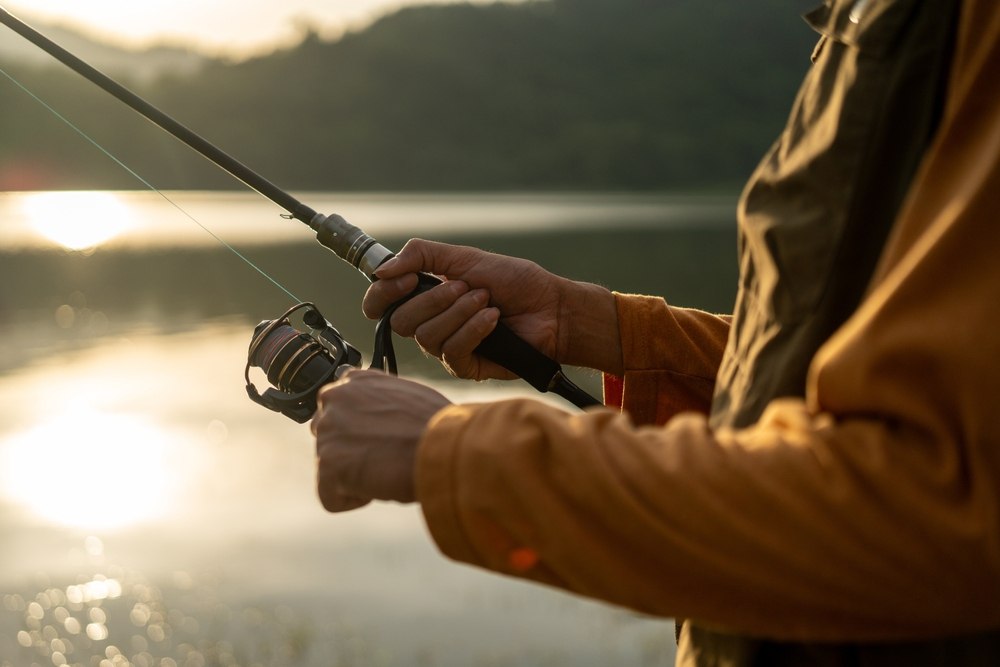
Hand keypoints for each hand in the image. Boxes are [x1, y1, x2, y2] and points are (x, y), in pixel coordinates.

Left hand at [311, 369, 450, 512]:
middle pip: (329, 437)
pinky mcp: (327, 463)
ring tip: (387, 468)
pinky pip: (330, 497)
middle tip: (384, 456)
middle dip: (350, 451)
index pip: (338, 409)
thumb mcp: (406, 395)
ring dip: (355, 475)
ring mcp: (328, 430)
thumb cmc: (436, 426)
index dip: (359, 431)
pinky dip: (355, 500)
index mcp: (355, 381)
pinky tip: (380, 485)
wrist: (442, 448)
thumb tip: (373, 413)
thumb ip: (379, 400)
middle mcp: (335, 399)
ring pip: (331, 468)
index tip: (380, 438)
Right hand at [364, 239, 567, 379]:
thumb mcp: (465, 257)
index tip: (405, 279)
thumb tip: (381, 270)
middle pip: (402, 322)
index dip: (383, 294)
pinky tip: (493, 319)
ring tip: (486, 300)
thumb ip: (421, 255)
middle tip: (465, 287)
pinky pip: (452, 352)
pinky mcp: (467, 367)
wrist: (551, 307)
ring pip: (427, 338)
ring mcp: (448, 348)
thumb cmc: (514, 282)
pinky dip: (473, 330)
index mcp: (425, 297)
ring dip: (459, 313)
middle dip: (433, 300)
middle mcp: (431, 324)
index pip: (382, 303)